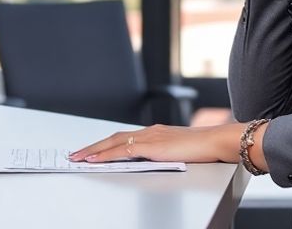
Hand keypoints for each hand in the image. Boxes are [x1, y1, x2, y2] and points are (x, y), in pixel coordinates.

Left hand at [68, 123, 244, 164]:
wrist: (216, 141)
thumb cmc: (204, 148)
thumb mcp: (180, 151)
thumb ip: (166, 154)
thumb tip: (158, 161)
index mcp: (156, 133)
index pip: (124, 137)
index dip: (106, 144)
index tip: (91, 150)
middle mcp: (150, 131)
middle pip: (114, 138)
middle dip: (93, 146)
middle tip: (75, 154)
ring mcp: (150, 137)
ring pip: (114, 143)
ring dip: (94, 150)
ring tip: (78, 157)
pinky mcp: (151, 146)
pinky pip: (122, 151)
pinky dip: (106, 155)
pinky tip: (95, 160)